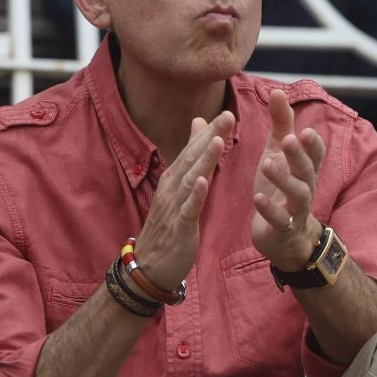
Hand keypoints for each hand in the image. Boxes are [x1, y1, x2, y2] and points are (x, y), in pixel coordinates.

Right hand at [132, 111, 234, 291]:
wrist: (150, 265)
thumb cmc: (168, 226)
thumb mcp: (179, 191)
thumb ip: (190, 159)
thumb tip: (198, 127)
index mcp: (175, 179)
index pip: (192, 150)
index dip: (208, 132)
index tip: (226, 111)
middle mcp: (172, 188)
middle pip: (192, 158)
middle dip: (210, 137)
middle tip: (227, 115)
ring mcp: (174, 206)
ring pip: (191, 179)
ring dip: (204, 160)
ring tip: (218, 141)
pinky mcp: (179, 227)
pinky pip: (188, 208)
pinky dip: (195, 194)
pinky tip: (204, 181)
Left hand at [250, 89, 326, 269]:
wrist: (283, 237)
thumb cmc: (281, 187)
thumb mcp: (279, 153)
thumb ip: (281, 124)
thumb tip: (278, 90)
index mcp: (305, 168)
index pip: (315, 154)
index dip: (312, 143)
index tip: (303, 129)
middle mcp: (305, 187)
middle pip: (307, 170)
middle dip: (299, 154)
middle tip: (290, 138)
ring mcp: (296, 209)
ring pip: (297, 193)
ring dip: (283, 178)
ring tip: (267, 163)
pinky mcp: (282, 228)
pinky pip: (280, 219)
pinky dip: (270, 209)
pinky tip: (258, 198)